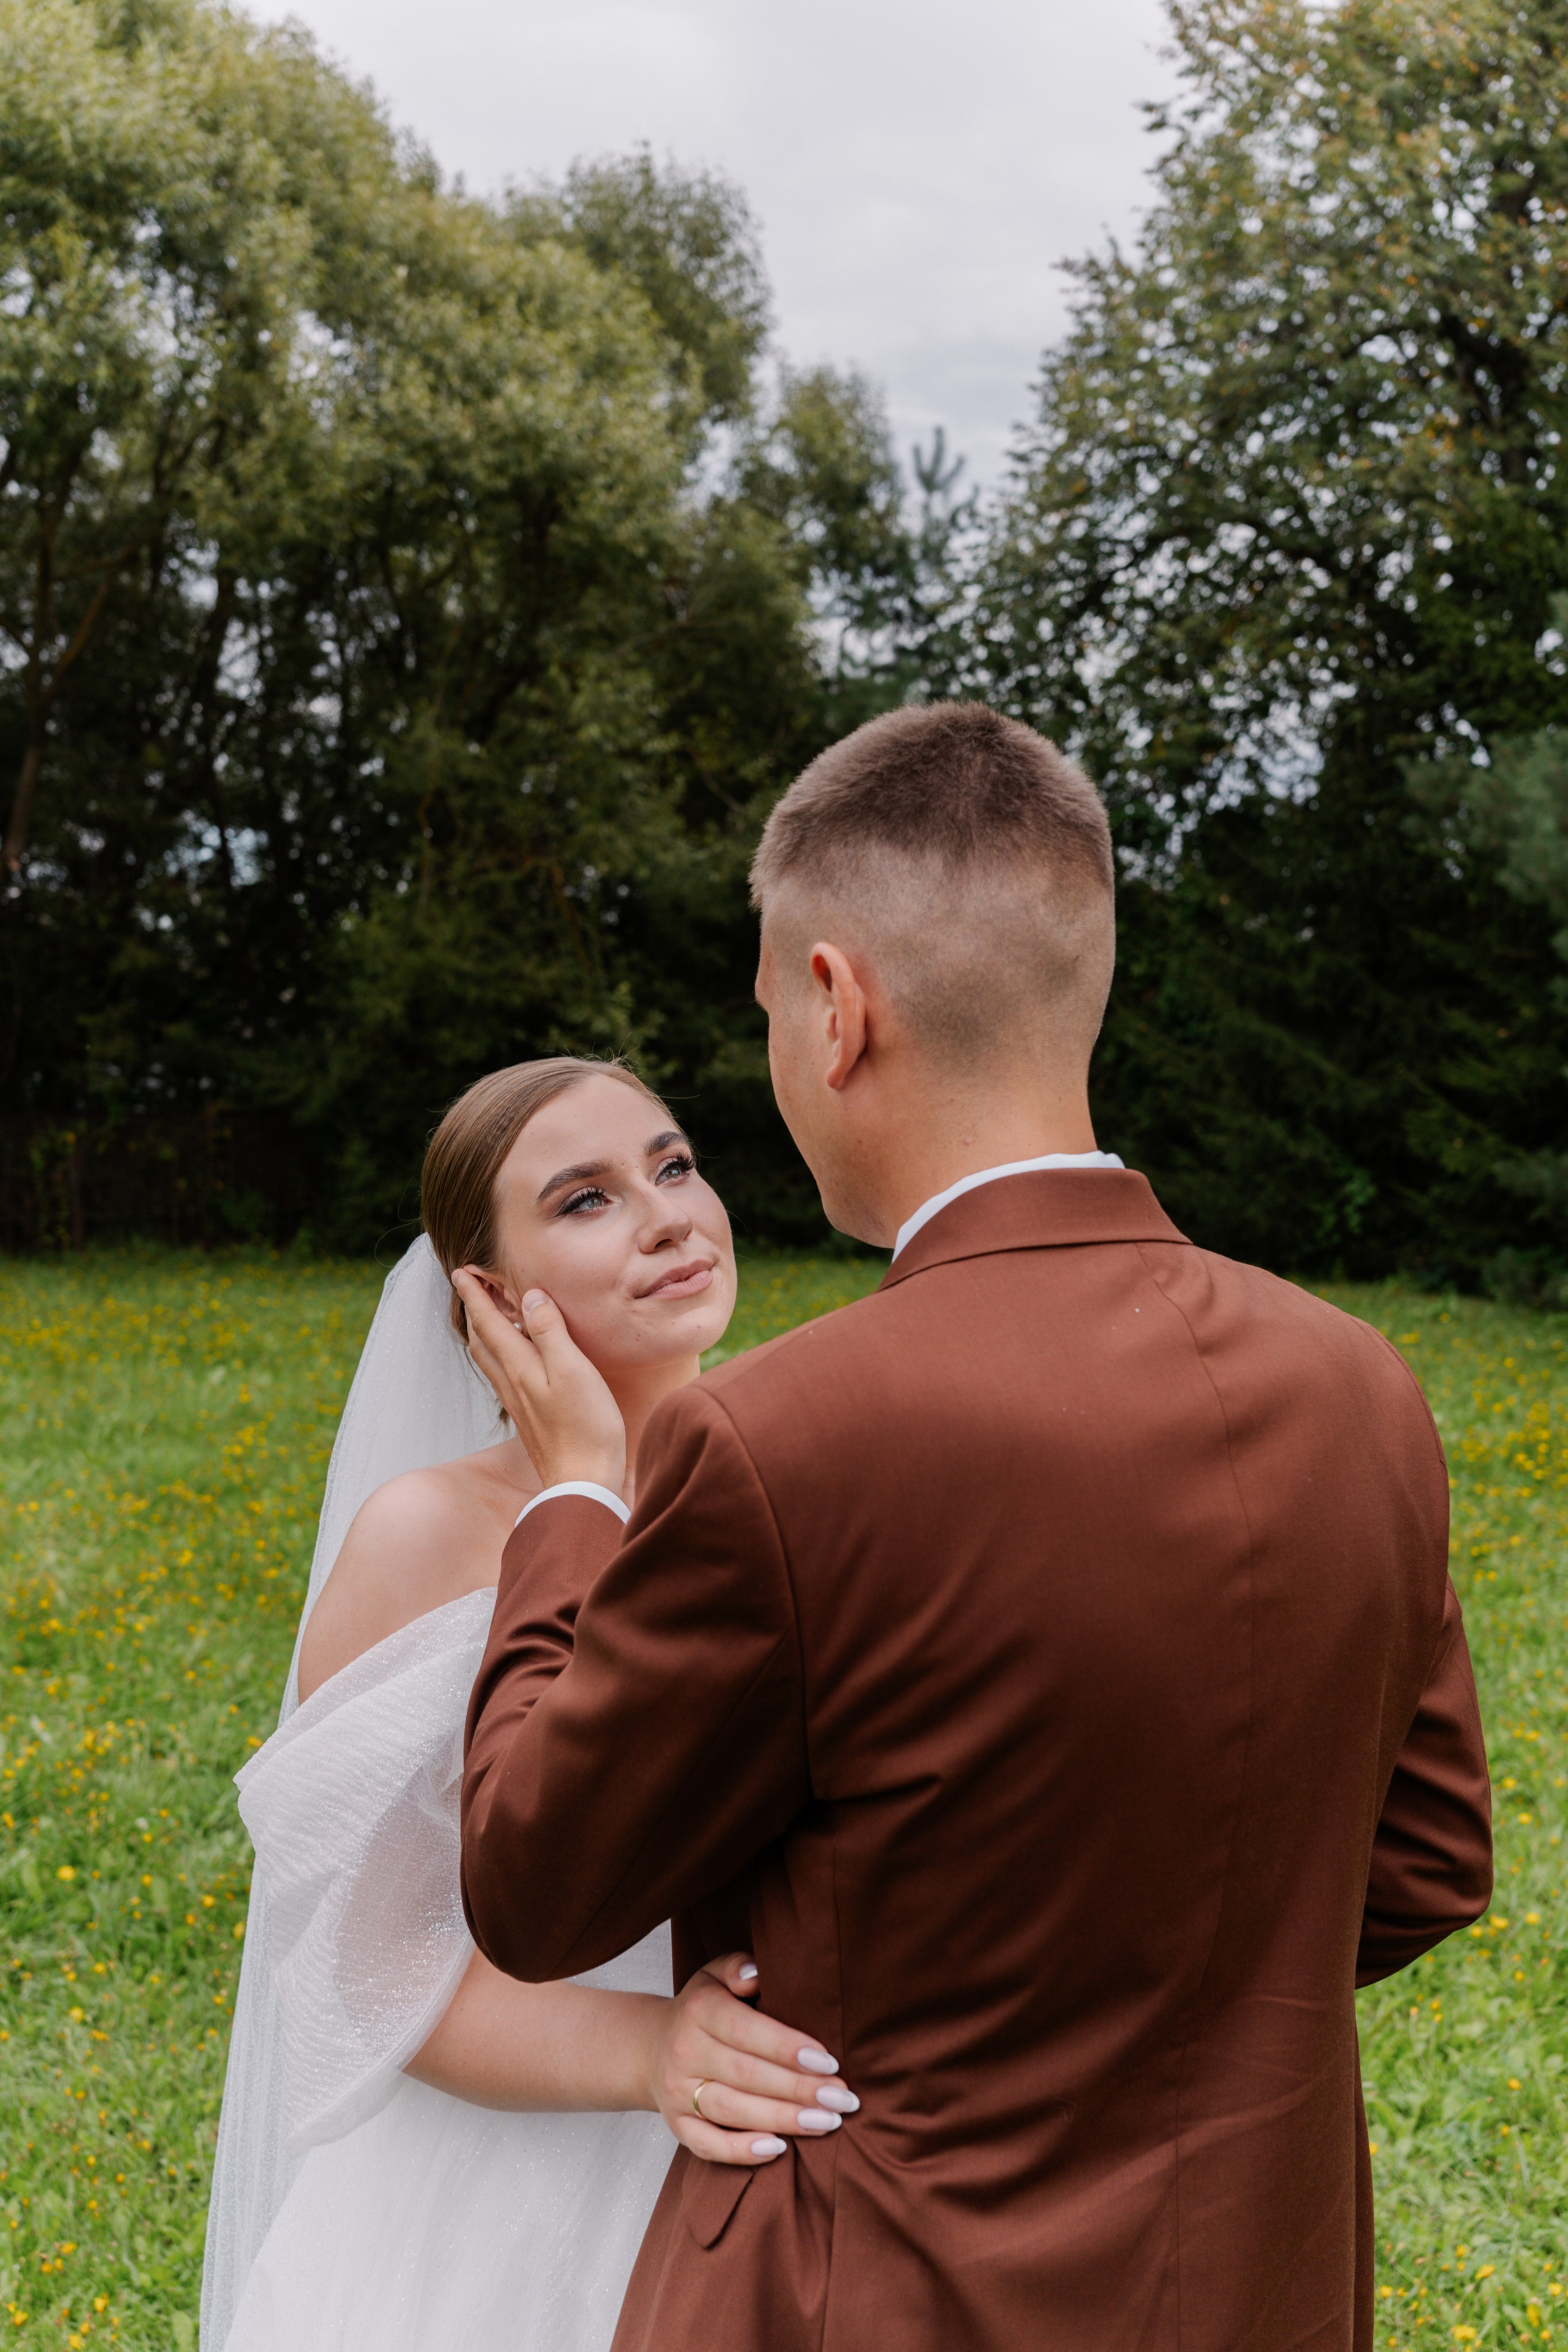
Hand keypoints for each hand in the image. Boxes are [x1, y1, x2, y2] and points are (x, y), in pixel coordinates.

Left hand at [453, 1269, 626, 1495]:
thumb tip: (531, 1297)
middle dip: (474, 1310)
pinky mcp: (531, 1417)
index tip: (462, 1270)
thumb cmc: (585, 1428)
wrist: (582, 1484)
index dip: (475, 1295)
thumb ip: (550, 1332)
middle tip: (471, 1286)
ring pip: (490, 1359)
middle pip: (482, 1340)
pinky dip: (500, 1354)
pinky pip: (504, 1375)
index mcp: (520, 1367)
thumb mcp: (573, 1371)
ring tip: (487, 1314)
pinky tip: (514, 1358)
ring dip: (484, 1332)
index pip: (488, 1322)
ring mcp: (520, 1402)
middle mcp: (512, 1383)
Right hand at [648, 1953, 859, 2166]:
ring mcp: (678, 2092)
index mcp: (699, 2010)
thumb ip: (737, 1966)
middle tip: (843, 2099)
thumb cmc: (703, 2009)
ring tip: (827, 2122)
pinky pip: (708, 2145)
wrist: (652, 2047)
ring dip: (783, 2120)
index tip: (829, 2062)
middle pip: (746, 2075)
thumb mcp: (715, 1975)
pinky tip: (778, 2149)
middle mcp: (686, 2051)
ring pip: (733, 2111)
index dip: (788, 2048)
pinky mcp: (677, 2126)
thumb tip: (756, 1974)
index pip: (746, 2031)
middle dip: (799, 2089)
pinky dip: (742, 2151)